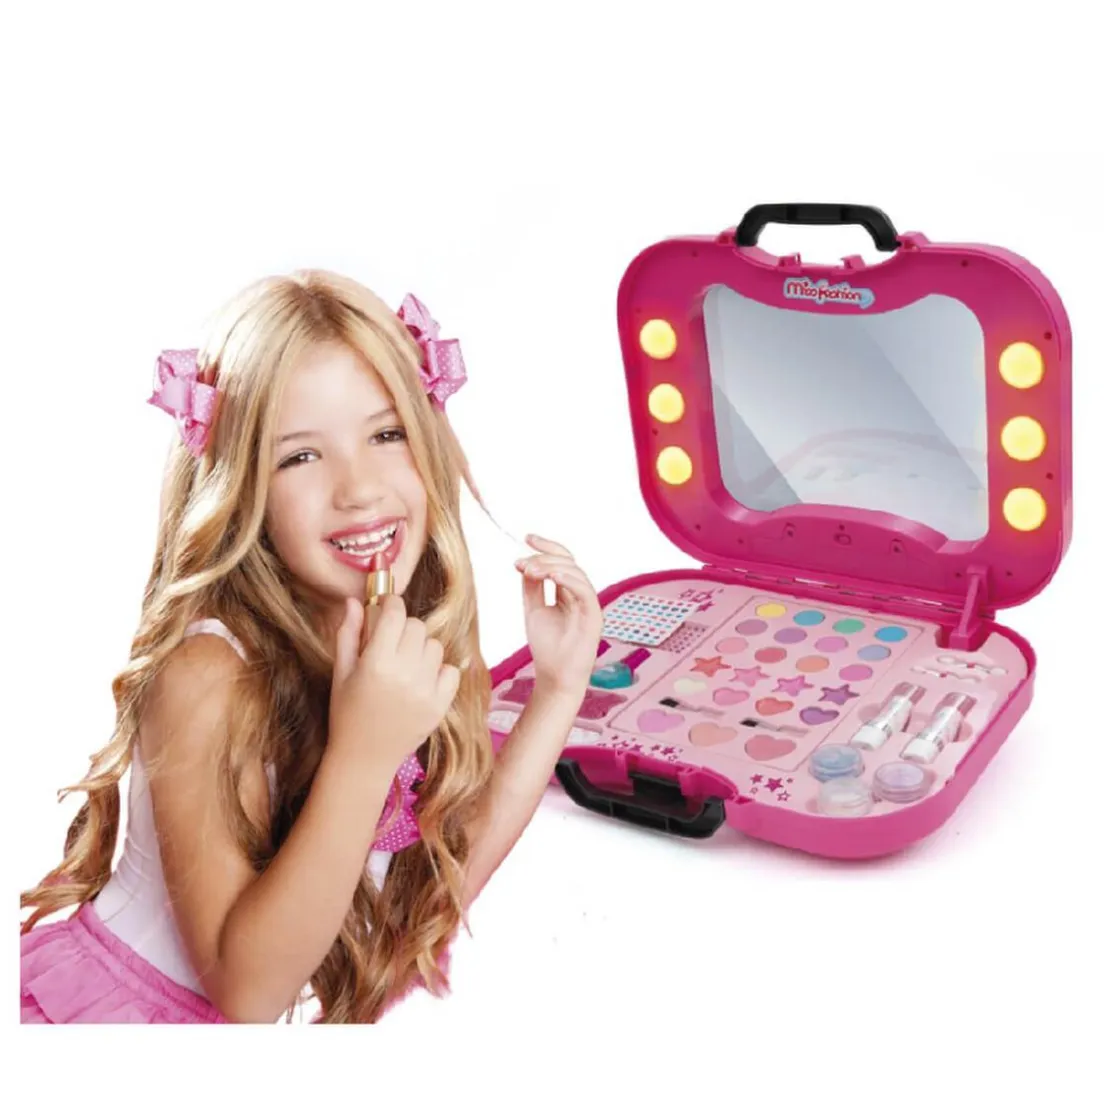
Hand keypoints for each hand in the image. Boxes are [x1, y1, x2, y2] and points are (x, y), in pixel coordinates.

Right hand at [328, 594, 460, 773]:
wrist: (364, 758)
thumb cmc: (346, 714)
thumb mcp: (341, 673)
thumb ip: (348, 634)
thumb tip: (354, 601)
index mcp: (376, 663)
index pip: (395, 614)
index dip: (391, 603)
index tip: (387, 606)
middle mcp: (404, 674)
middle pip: (417, 626)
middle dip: (403, 628)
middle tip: (391, 642)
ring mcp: (426, 690)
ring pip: (434, 646)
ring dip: (421, 648)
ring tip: (405, 664)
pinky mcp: (440, 705)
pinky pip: (451, 670)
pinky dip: (439, 670)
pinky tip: (421, 679)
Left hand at [514, 534, 602, 699]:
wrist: (554, 677)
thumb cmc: (547, 647)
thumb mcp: (533, 609)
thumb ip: (531, 586)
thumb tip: (524, 562)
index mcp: (568, 592)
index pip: (561, 561)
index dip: (546, 546)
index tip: (526, 538)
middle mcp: (580, 594)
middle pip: (568, 562)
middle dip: (543, 558)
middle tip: (522, 564)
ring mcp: (588, 604)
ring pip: (576, 572)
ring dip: (551, 566)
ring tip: (531, 571)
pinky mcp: (594, 615)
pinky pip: (584, 590)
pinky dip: (568, 579)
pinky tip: (551, 576)